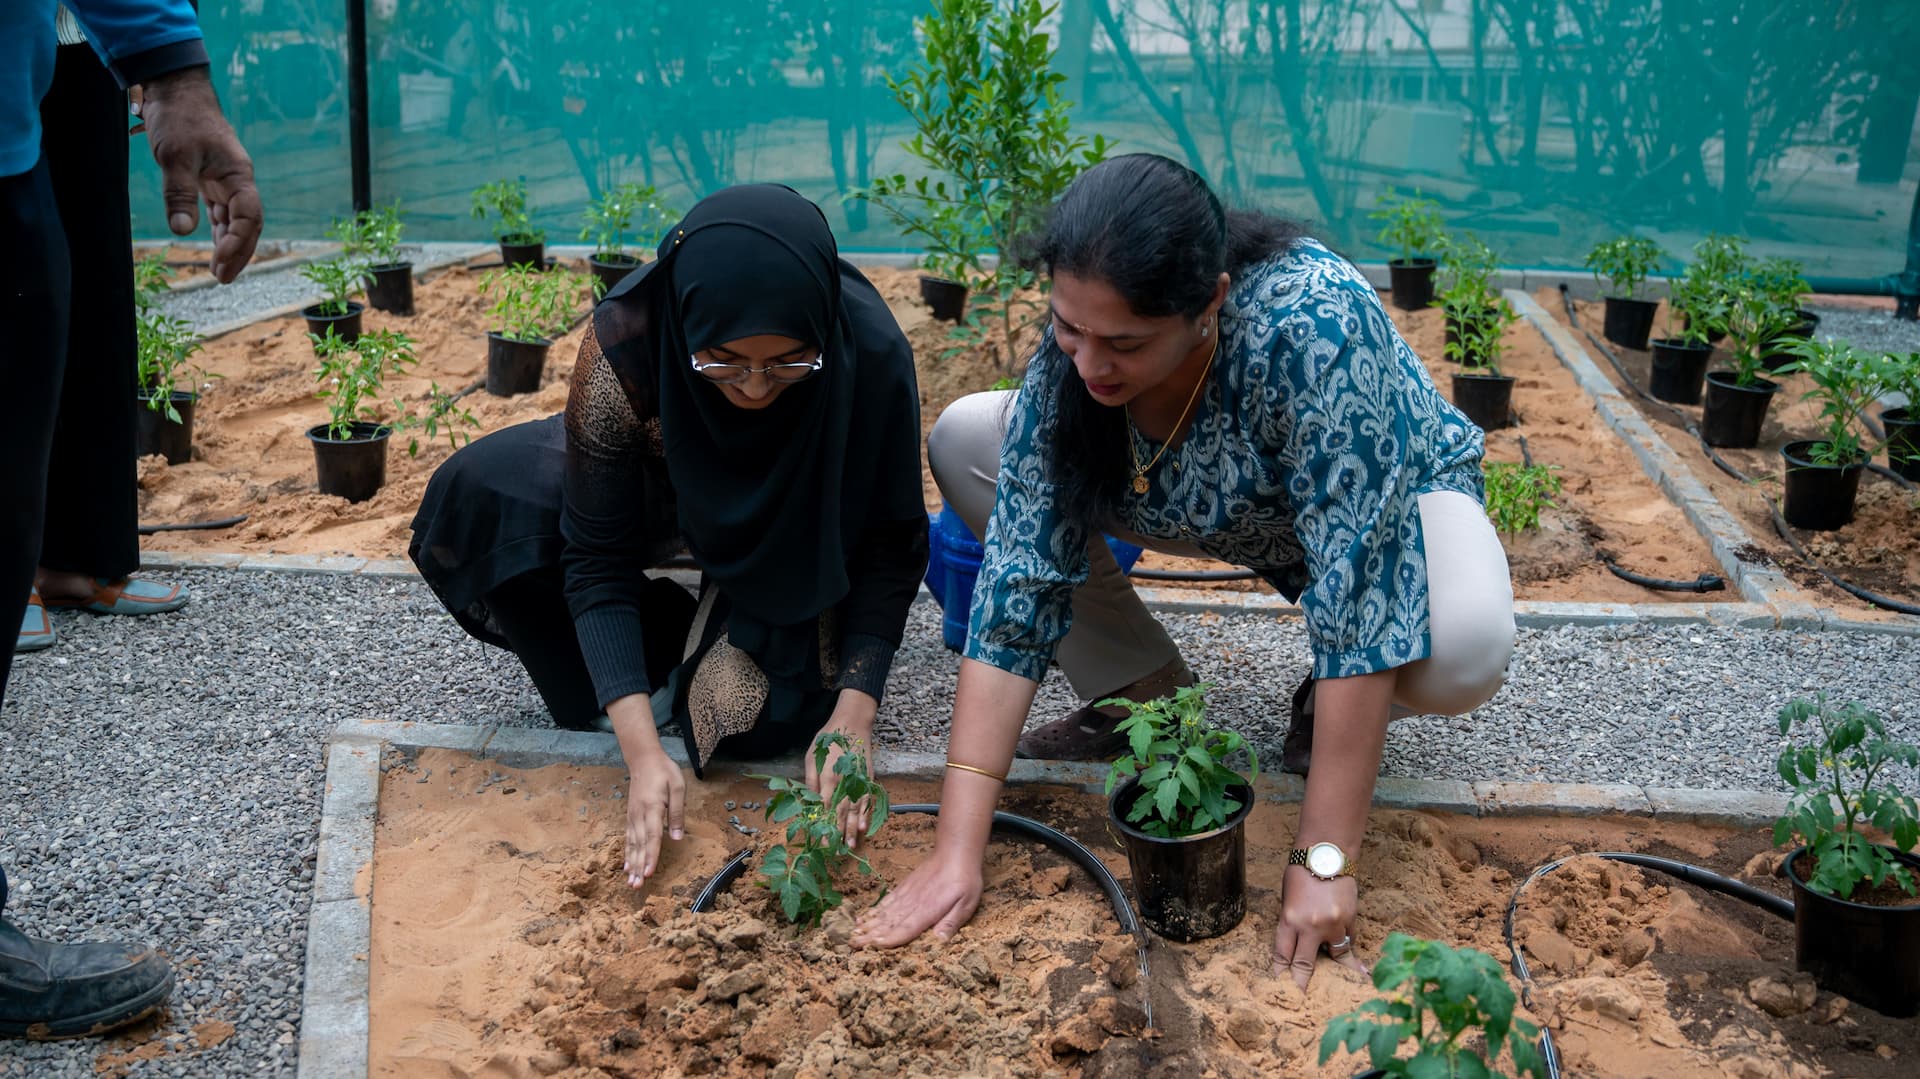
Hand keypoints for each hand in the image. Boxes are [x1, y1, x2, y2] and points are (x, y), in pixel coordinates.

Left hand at [138, 67, 261, 281]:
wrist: (175, 89)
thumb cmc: (180, 117)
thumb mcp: (175, 156)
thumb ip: (180, 194)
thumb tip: (183, 231)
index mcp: (238, 174)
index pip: (249, 217)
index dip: (238, 241)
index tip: (220, 260)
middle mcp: (236, 180)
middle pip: (247, 224)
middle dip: (238, 252)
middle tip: (223, 278)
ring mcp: (224, 180)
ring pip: (234, 220)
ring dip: (229, 245)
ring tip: (219, 271)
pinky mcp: (209, 178)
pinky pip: (220, 210)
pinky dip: (218, 229)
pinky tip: (212, 245)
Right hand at [622, 749, 684, 887]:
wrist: (643, 760)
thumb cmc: (663, 772)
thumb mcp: (677, 787)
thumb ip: (678, 812)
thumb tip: (678, 837)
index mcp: (652, 808)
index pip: (652, 836)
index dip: (650, 856)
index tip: (649, 873)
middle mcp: (639, 815)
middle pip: (639, 845)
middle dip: (638, 867)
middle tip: (636, 886)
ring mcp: (632, 817)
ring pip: (631, 845)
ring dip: (631, 865)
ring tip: (631, 883)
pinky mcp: (630, 817)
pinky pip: (628, 839)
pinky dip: (627, 854)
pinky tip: (626, 867)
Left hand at [806, 692, 876, 848]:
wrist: (852, 723)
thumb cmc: (827, 740)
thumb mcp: (811, 757)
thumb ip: (810, 780)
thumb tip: (809, 801)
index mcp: (827, 777)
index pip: (824, 807)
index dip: (823, 825)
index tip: (821, 841)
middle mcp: (844, 782)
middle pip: (841, 812)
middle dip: (838, 833)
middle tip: (836, 851)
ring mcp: (858, 781)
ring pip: (855, 809)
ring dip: (853, 828)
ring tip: (851, 845)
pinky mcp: (867, 778)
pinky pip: (867, 800)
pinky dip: (866, 814)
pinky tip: (865, 826)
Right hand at [852, 847, 981, 946]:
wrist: (955, 852)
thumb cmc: (965, 880)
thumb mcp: (967, 902)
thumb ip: (952, 921)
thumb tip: (940, 940)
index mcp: (928, 909)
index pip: (906, 928)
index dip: (890, 938)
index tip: (874, 945)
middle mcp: (913, 903)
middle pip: (889, 922)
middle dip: (870, 934)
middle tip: (852, 944)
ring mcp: (906, 894)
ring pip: (884, 912)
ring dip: (868, 923)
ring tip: (853, 933)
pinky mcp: (904, 887)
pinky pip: (886, 901)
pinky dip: (873, 910)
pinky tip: (863, 916)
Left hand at [1273, 865, 1366, 990]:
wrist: (1328, 852)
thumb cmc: (1301, 871)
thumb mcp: (1287, 899)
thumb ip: (1291, 923)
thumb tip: (1297, 946)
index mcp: (1289, 920)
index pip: (1282, 956)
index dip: (1281, 974)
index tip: (1279, 988)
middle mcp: (1311, 926)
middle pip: (1305, 966)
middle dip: (1302, 984)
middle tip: (1300, 1001)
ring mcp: (1334, 925)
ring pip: (1335, 956)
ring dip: (1335, 967)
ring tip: (1341, 987)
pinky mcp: (1351, 920)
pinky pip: (1348, 940)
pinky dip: (1348, 947)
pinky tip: (1357, 966)